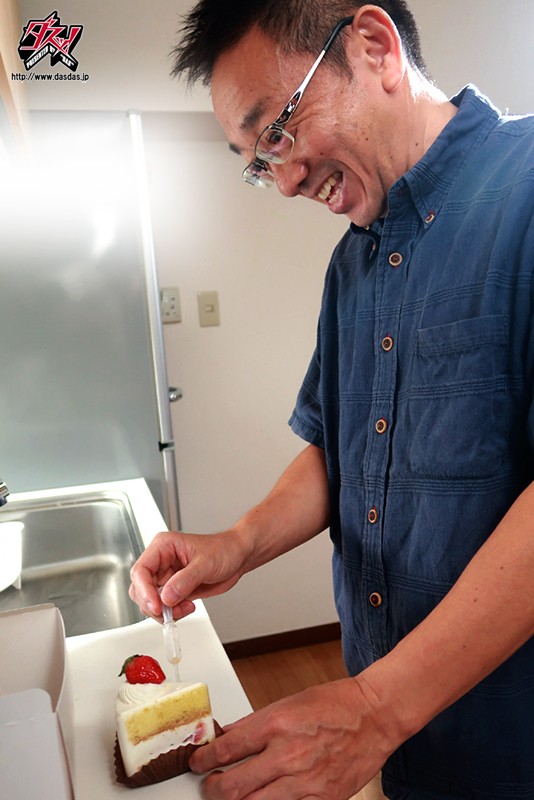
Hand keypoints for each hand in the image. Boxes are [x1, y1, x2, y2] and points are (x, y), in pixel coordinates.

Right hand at [128, 529, 249, 620]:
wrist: (238, 557)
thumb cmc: (224, 550)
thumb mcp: (205, 564)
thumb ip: (185, 581)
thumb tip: (166, 597)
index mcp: (163, 547)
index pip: (141, 571)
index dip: (144, 591)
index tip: (157, 606)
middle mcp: (161, 561)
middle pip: (140, 589)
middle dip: (153, 604)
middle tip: (171, 611)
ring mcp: (166, 576)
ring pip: (150, 601)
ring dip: (165, 611)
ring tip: (185, 607)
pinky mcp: (174, 589)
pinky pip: (163, 606)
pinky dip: (172, 613)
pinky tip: (188, 606)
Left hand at [190, 679, 394, 799]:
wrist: (375, 715)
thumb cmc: (336, 704)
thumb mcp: (289, 702)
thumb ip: (255, 723)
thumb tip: (228, 735)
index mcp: (277, 724)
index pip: (227, 749)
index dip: (205, 760)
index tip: (198, 764)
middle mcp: (288, 754)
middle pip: (234, 786)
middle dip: (214, 789)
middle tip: (210, 785)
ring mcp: (307, 782)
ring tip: (233, 797)